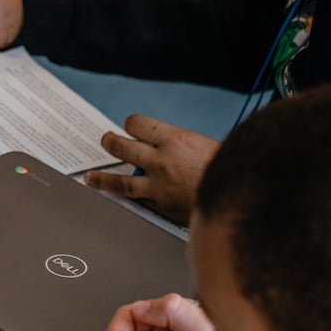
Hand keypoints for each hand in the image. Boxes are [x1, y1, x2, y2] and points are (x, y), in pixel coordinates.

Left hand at [84, 115, 220, 220]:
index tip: (131, 127)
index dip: (132, 125)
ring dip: (102, 177)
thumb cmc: (231, 168)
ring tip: (91, 176)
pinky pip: (137, 200)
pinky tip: (119, 198)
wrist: (240, 195)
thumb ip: (183, 146)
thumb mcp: (209, 145)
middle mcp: (162, 160)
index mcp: (176, 139)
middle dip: (110, 143)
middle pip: (122, 147)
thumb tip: (172, 148)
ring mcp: (158, 185)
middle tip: (106, 141)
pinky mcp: (161, 205)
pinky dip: (128, 198)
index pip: (138, 125)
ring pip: (120, 180)